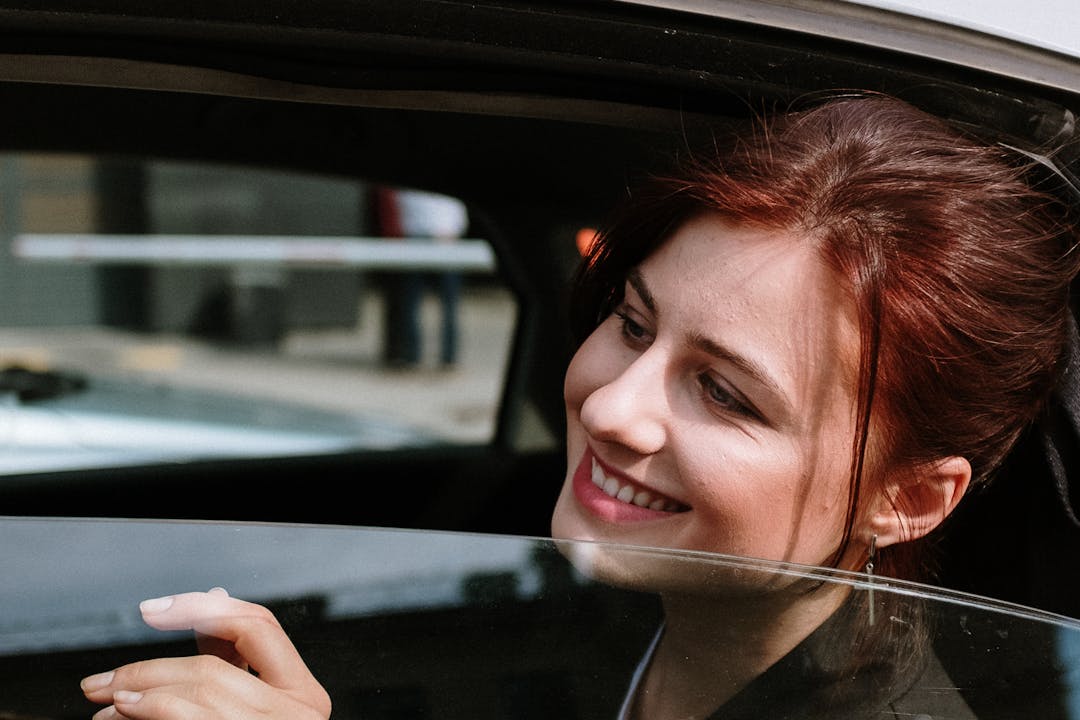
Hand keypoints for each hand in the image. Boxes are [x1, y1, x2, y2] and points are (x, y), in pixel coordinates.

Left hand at [81, 588, 330, 719]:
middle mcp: (299, 715)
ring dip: (141, 689)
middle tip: (103, 678)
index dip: (203, 608)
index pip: (258, 626)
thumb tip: (207, 600)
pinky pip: (190, 718)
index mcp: (306, 696)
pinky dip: (151, 709)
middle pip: (216, 664)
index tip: (153, 611)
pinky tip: (124, 714)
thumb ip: (235, 662)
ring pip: (200, 688)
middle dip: (150, 664)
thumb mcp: (253, 710)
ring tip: (106, 703)